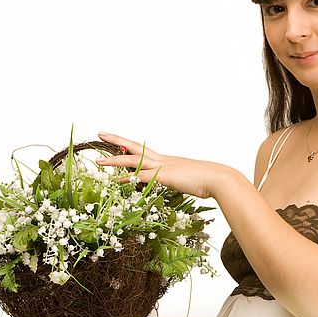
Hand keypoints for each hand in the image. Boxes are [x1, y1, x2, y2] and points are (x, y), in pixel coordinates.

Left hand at [93, 131, 228, 199]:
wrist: (219, 179)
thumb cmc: (207, 181)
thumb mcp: (187, 179)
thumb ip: (177, 180)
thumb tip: (174, 183)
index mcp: (167, 160)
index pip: (142, 150)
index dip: (128, 145)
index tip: (116, 140)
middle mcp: (162, 160)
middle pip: (133, 147)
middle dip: (116, 140)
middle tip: (100, 133)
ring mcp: (163, 167)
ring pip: (133, 161)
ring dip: (114, 160)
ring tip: (98, 161)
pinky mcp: (164, 176)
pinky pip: (141, 176)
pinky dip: (127, 177)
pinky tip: (115, 180)